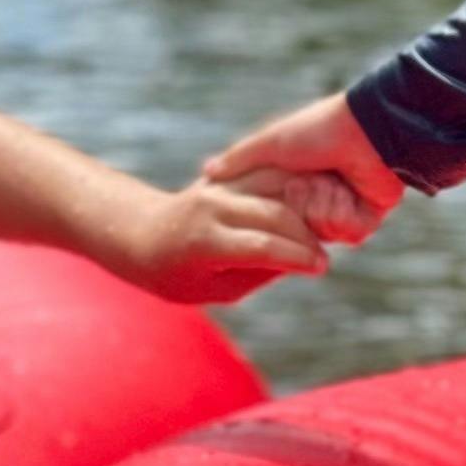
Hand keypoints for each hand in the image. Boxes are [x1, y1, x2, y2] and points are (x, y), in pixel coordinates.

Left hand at [115, 174, 328, 308]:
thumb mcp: (215, 290)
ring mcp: (217, 186)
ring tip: (322, 233)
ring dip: (303, 209)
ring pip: (275, 190)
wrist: (142, 234)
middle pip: (274, 214)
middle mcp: (210, 208)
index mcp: (203, 243)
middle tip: (323, 256)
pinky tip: (310, 207)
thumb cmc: (176, 276)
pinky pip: (266, 178)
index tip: (320, 268)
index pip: (261, 247)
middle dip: (306, 236)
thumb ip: (257, 275)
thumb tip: (299, 262)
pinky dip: (291, 192)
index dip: (296, 258)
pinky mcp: (224, 176)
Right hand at [200, 91, 402, 247]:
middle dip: (299, 205)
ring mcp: (339, 210)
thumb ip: (240, 160)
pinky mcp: (362, 221)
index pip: (272, 212)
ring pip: (317, 237)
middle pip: (293, 229)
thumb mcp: (270, 143)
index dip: (269, 208)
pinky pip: (345, 235)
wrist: (368, 133)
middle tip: (310, 179)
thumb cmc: (318, 132)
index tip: (272, 192)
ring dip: (322, 208)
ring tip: (333, 181)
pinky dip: (344, 215)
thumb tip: (207, 173)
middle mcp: (316, 198)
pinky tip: (350, 192)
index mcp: (296, 180)